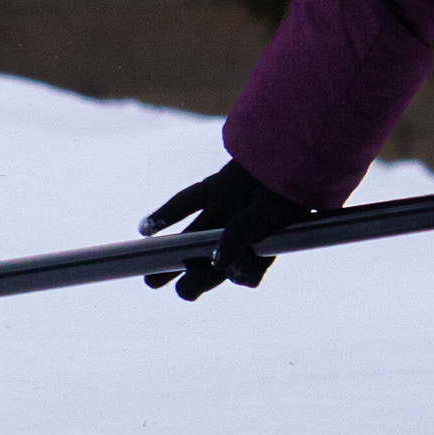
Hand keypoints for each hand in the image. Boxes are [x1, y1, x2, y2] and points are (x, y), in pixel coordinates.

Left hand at [138, 161, 315, 300]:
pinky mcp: (217, 188)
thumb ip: (241, 238)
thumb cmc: (284, 186)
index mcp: (260, 246)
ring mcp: (227, 210)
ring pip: (193, 236)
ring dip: (169, 252)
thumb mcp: (266, 217)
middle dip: (184, 275)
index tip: (185, 288)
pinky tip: (144, 229)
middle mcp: (242, 232)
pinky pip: (186, 204)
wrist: (289, 145)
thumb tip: (218, 263)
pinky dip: (165, 216)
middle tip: (154, 282)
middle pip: (208, 260)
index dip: (208, 281)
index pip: (234, 273)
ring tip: (147, 273)